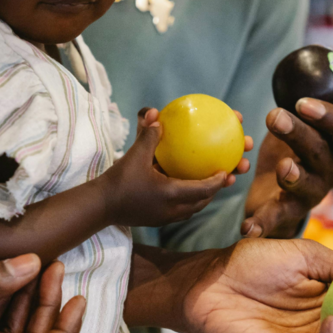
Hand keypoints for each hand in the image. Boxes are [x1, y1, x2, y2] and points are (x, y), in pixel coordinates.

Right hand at [101, 108, 252, 227]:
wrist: (100, 208)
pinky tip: (189, 188)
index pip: (204, 190)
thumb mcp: (133, 156)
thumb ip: (147, 136)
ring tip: (216, 182)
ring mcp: (167, 217)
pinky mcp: (160, 220)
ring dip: (207, 195)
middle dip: (220, 188)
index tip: (229, 171)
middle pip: (204, 201)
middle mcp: (173, 210)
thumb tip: (154, 113)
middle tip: (231, 175)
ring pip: (195, 207)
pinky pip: (183, 210)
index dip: (219, 181)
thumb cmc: (118, 181)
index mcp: (171, 195)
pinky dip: (192, 199)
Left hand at [242, 99, 332, 238]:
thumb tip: (291, 72)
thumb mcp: (297, 126)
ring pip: (306, 184)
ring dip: (293, 174)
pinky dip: (262, 223)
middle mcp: (330, 172)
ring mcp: (311, 195)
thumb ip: (299, 108)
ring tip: (282, 167)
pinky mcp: (288, 213)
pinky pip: (276, 218)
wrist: (276, 192)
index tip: (304, 104)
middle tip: (275, 116)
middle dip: (301, 133)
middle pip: (323, 152)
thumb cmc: (289, 150)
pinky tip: (246, 228)